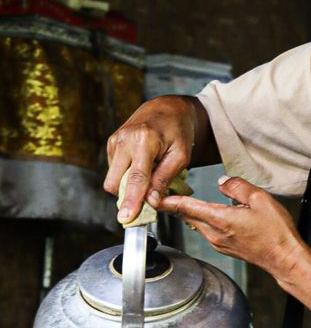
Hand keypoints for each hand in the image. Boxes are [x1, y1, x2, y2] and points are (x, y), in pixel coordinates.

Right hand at [103, 95, 207, 223]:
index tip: (126, 218)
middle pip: (114, 182)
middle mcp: (124, 140)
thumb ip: (165, 178)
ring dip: (128, 185)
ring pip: (113, 179)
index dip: (131, 200)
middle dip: (127, 196)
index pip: (135, 177)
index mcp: (144, 140)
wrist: (166, 108)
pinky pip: (115, 171)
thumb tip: (151, 201)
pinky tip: (143, 166)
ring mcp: (114, 141)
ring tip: (150, 175)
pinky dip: (127, 175)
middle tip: (147, 199)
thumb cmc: (178, 131)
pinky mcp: (111, 144)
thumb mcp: (181, 155)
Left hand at [160, 176, 304, 280]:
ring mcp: (218, 243)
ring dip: (188, 212)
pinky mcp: (225, 248)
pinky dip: (202, 219)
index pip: (186, 207)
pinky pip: (207, 230)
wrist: (285, 258)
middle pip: (187, 216)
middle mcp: (215, 234)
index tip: (152, 195)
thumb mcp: (260, 199)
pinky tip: (208, 212)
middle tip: (161, 191)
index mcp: (220, 220)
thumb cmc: (276, 232)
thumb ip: (237, 187)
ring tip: (181, 199)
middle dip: (173, 204)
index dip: (167, 200)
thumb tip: (222, 182)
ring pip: (196, 223)